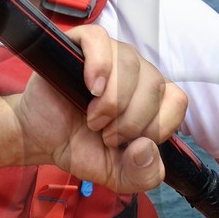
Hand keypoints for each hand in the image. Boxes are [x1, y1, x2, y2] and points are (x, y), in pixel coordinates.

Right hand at [11, 25, 186, 193]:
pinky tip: (91, 87)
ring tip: (93, 119)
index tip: (129, 143)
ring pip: (131, 64)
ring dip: (112, 102)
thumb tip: (146, 148)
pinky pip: (100, 41)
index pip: (177, 101)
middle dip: (130, 121)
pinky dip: (98, 66)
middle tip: (104, 135)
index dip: (156, 126)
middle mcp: (137, 72)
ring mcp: (112, 55)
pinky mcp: (82, 43)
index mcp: (152, 99)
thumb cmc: (81, 148)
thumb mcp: (117, 176)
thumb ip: (143, 175)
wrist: (41, 139)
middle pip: (155, 85)